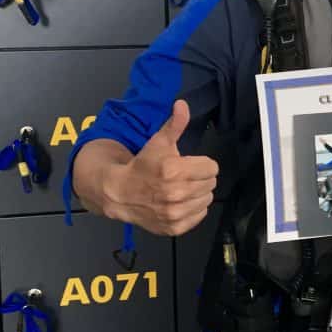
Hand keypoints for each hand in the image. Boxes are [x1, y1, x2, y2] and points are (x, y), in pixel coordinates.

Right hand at [101, 100, 217, 235]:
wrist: (120, 193)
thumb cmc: (142, 166)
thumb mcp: (158, 142)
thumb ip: (175, 124)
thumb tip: (182, 104)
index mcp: (174, 170)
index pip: (212, 167)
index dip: (201, 164)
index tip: (189, 164)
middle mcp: (176, 193)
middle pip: (211, 183)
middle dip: (200, 178)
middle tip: (184, 177)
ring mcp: (175, 213)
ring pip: (207, 199)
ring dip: (198, 193)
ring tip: (182, 189)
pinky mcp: (174, 227)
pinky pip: (199, 215)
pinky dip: (193, 209)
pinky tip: (180, 202)